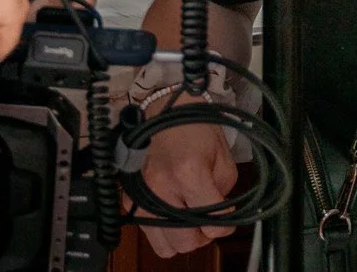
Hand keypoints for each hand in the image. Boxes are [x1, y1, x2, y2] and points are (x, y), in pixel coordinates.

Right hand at [136, 119, 238, 258]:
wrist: (166, 110)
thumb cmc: (197, 129)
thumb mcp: (223, 159)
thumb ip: (223, 195)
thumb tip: (218, 221)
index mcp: (188, 173)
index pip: (212, 223)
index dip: (226, 225)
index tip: (227, 217)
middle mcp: (160, 188)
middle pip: (185, 242)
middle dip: (202, 235)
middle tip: (209, 220)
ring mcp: (140, 196)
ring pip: (164, 246)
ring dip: (181, 237)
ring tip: (189, 218)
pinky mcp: (129, 199)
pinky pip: (148, 231)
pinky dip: (162, 228)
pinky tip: (172, 209)